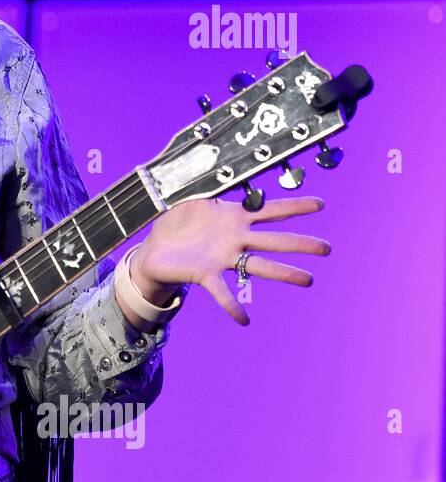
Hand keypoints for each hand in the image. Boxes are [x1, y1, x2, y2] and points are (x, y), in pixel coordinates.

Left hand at [130, 195, 330, 326]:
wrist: (154, 250)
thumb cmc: (176, 223)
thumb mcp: (191, 197)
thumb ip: (209, 183)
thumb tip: (216, 161)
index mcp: (233, 217)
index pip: (269, 210)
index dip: (294, 207)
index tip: (320, 205)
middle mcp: (234, 239)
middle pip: (274, 240)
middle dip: (301, 243)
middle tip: (327, 249)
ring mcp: (222, 258)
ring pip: (258, 265)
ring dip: (283, 273)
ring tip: (308, 280)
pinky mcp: (204, 274)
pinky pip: (222, 291)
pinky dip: (232, 305)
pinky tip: (244, 320)